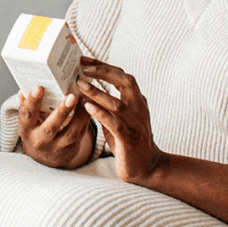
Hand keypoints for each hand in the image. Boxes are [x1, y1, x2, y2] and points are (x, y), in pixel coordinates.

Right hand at [18, 86, 93, 168]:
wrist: (45, 159)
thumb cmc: (36, 132)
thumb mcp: (28, 121)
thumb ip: (27, 105)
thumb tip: (23, 89)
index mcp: (26, 130)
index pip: (27, 115)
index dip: (32, 102)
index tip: (39, 87)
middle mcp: (40, 141)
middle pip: (50, 128)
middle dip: (61, 111)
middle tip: (71, 96)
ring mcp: (56, 148)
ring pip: (70, 133)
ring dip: (79, 116)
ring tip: (85, 99)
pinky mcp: (71, 150)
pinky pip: (80, 134)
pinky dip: (85, 120)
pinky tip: (90, 106)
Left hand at [77, 57, 164, 183]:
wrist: (147, 167)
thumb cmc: (128, 140)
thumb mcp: (117, 117)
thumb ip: (105, 103)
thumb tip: (84, 87)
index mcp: (137, 100)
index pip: (122, 75)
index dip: (103, 66)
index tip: (84, 59)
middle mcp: (139, 108)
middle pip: (125, 81)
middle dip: (104, 72)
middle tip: (83, 68)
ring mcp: (135, 124)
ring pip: (117, 103)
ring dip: (97, 92)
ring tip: (80, 84)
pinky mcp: (129, 140)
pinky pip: (115, 124)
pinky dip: (101, 114)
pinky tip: (87, 107)